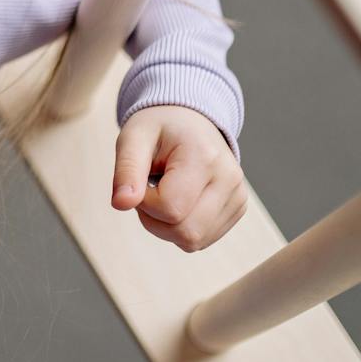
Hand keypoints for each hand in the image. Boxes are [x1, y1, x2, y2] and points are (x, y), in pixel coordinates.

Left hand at [111, 104, 246, 252]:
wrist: (189, 120)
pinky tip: (179, 201)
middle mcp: (229, 179)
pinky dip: (181, 228)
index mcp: (204, 156)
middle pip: (186, 232)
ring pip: (193, 241)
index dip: (144, 203)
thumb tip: (121, 204)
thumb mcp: (133, 138)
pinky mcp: (238, 209)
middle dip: (154, 220)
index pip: (170, 209)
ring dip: (166, 227)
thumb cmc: (159, 128)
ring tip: (164, 193)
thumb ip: (126, 170)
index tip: (140, 181)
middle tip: (149, 190)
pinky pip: (201, 239)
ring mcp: (238, 196)